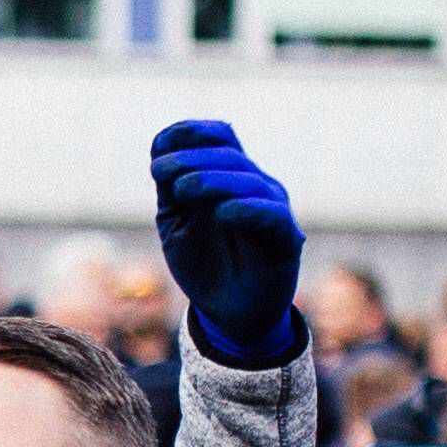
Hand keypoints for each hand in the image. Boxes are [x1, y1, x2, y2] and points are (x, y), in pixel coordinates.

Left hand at [146, 120, 304, 363]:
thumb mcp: (176, 224)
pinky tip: (222, 214)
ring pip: (248, 180)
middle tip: (161, 172)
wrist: (230, 314)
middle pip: (228, 153)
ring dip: (212, 179)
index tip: (159, 150)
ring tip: (183, 190)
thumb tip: (163, 155)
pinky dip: (245, 209)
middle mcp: (254, 184)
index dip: (189, 133)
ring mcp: (272, 208)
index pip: (218, 136)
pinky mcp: (286, 237)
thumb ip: (171, 192)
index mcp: (228, 175)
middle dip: (191, 157)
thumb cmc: (204, 265)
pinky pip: (271, 215)